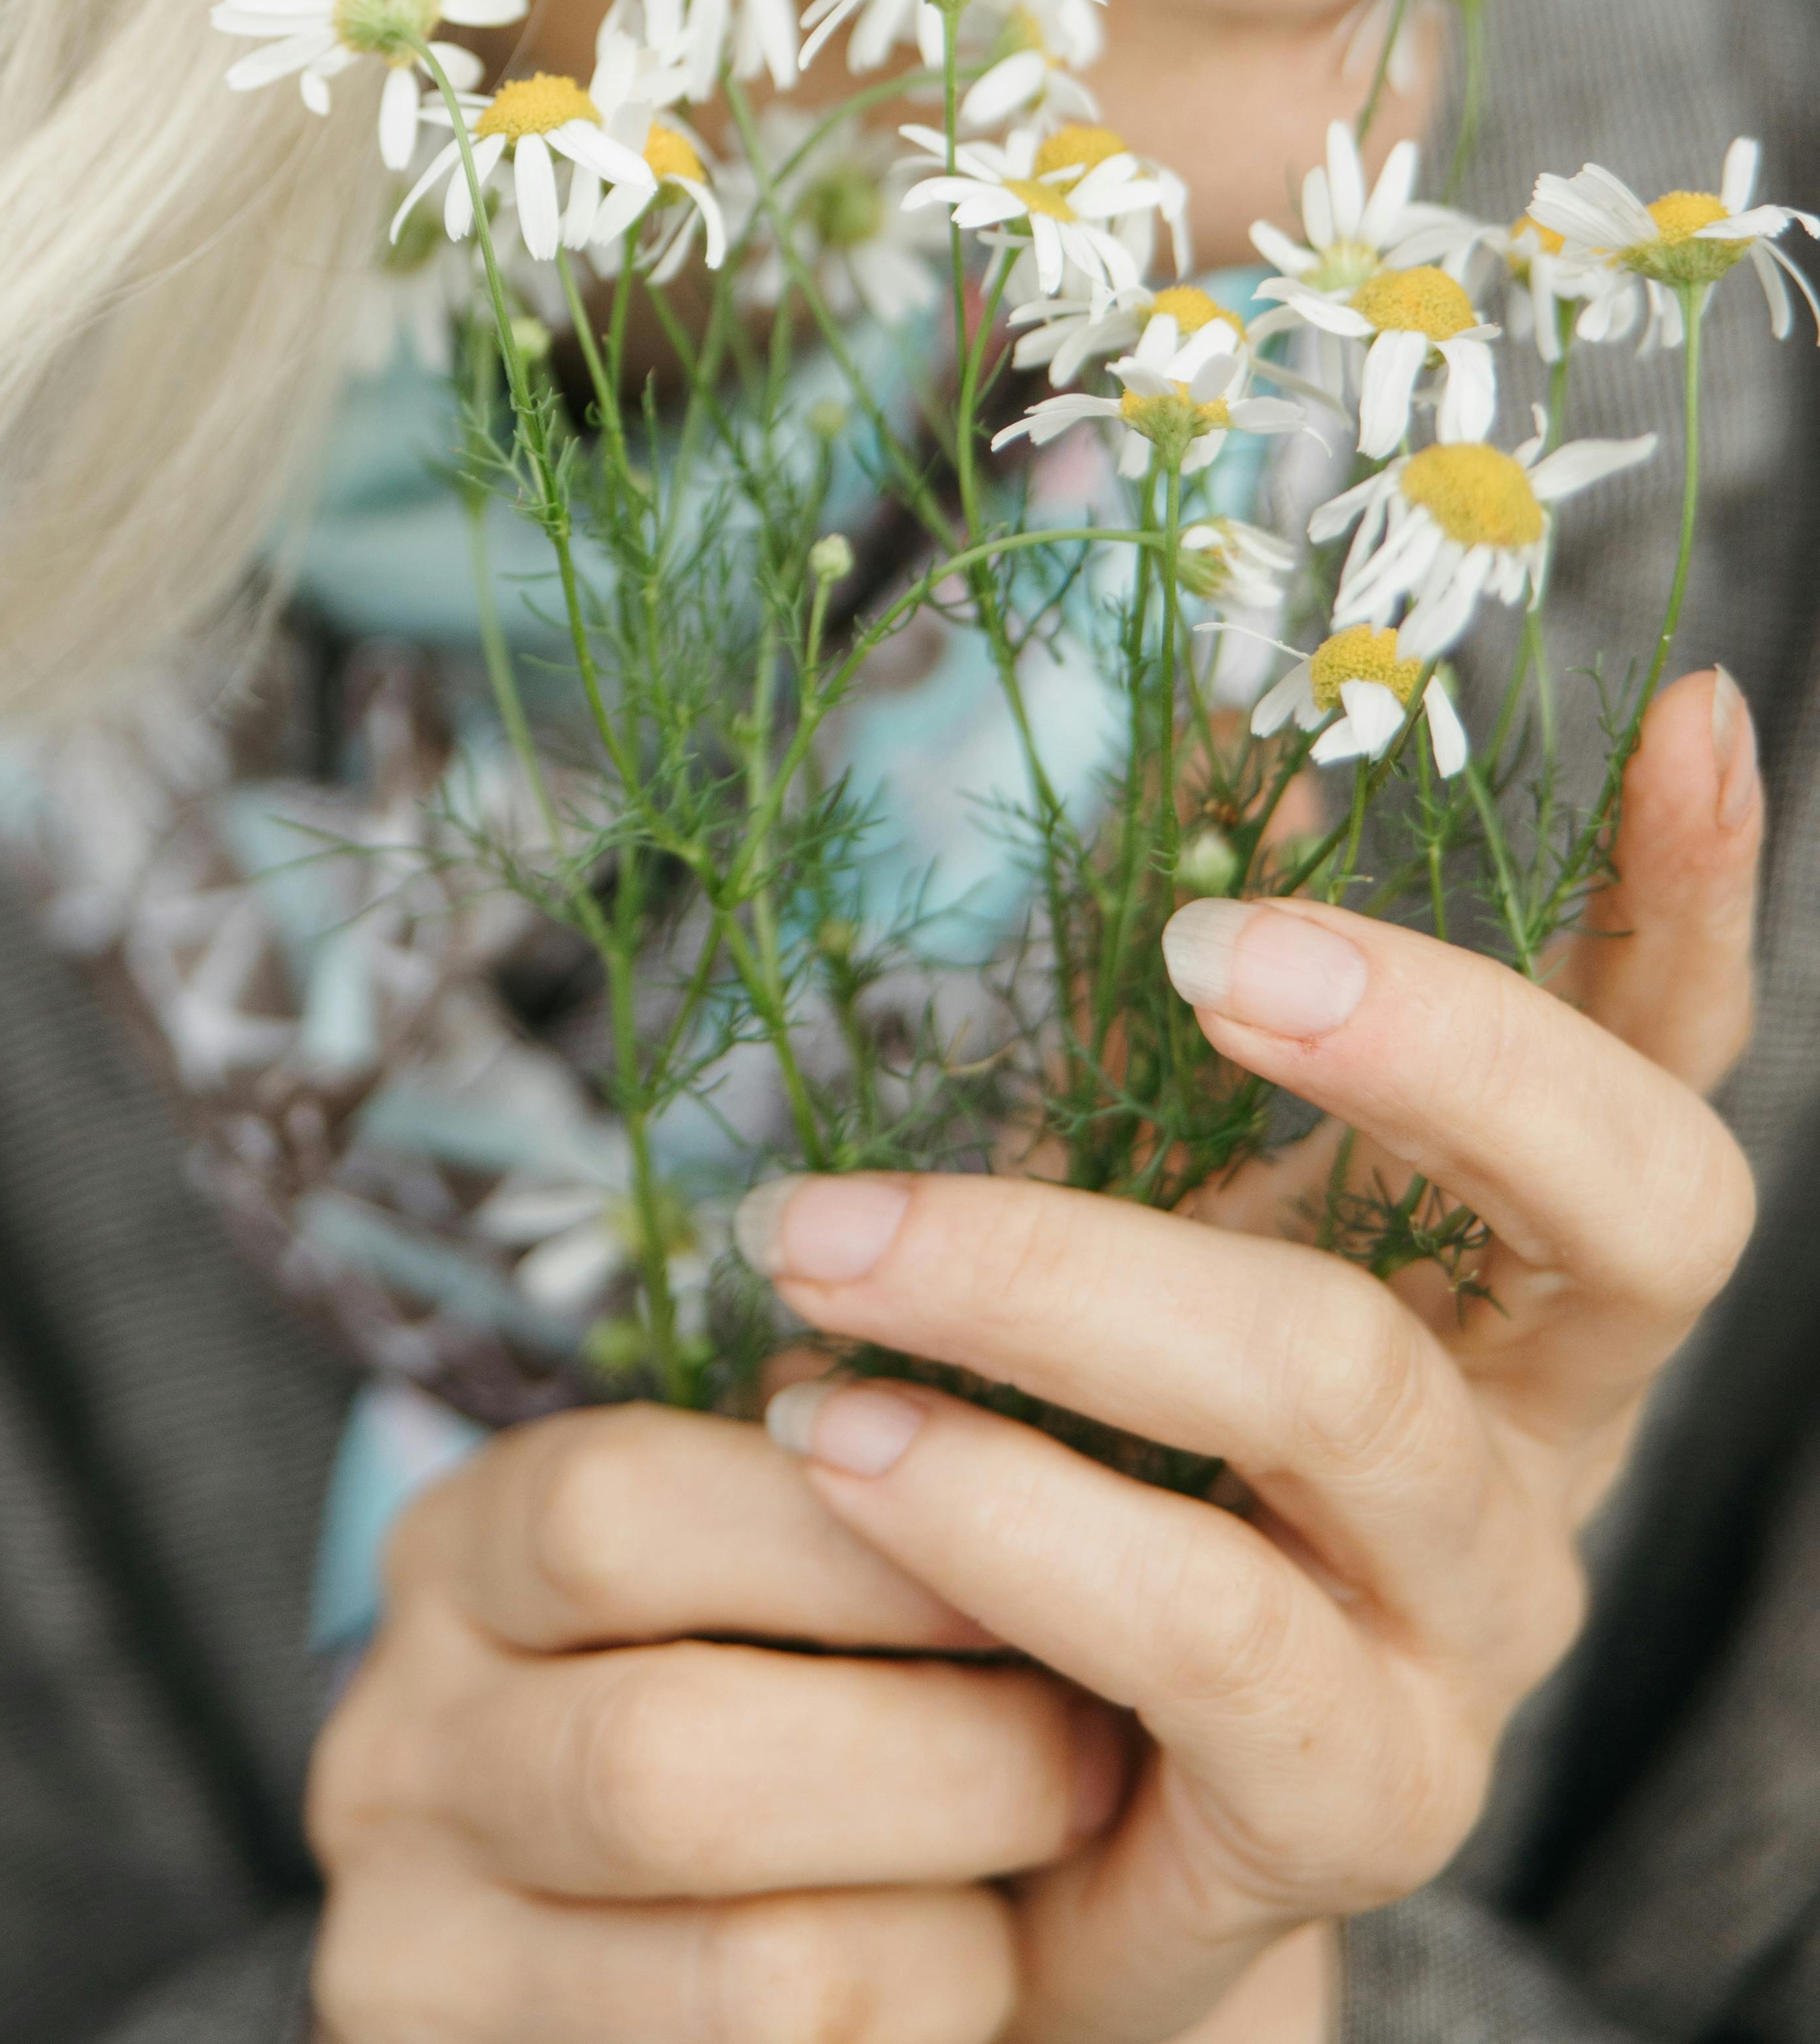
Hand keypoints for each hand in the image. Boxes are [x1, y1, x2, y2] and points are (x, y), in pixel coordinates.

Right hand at [307, 1389, 1126, 2038]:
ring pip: (754, 1968)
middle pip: (667, 1756)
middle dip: (940, 1756)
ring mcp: (426, 1949)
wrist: (667, 1939)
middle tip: (1086, 1743)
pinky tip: (965, 1973)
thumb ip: (834, 1499)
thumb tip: (1000, 1407)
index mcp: (461, 1556)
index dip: (842, 1529)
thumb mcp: (744, 1573)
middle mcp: (400, 1747)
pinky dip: (921, 2029)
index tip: (1031, 1531)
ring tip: (1040, 1875)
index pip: (609, 1509)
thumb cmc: (758, 1701)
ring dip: (959, 1920)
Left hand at [747, 663, 1762, 2042]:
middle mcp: (1541, 1448)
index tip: (1693, 712)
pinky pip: (1204, 1630)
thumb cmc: (1076, 1447)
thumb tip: (1243, 726)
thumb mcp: (1121, 1192)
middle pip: (1631, 1219)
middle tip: (1209, 945)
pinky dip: (1001, 1511)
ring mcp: (1467, 1638)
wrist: (999, 1808)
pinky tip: (839, 1437)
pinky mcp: (1342, 1803)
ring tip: (821, 1239)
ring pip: (1350, 1392)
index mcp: (1510, 1284)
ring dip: (1059, 1278)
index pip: (1665, 1070)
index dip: (1698, 902)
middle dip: (1435, 1044)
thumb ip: (1183, 984)